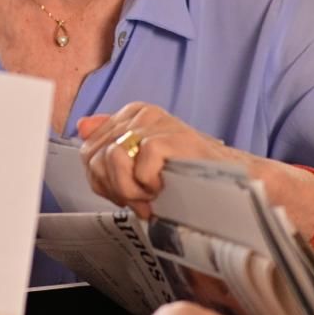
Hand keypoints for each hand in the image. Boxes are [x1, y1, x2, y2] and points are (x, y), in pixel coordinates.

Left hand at [77, 102, 250, 218]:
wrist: (232, 181)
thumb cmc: (187, 176)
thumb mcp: (141, 163)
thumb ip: (110, 146)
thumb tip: (81, 126)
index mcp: (129, 115)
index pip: (88, 153)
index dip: (103, 183)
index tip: (128, 196)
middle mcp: (139, 113)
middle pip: (93, 158)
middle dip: (114, 189)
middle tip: (142, 201)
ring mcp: (154, 122)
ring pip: (111, 160)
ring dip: (131, 190)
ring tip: (153, 194)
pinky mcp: (168, 136)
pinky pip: (139, 168)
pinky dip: (150, 187)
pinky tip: (166, 187)